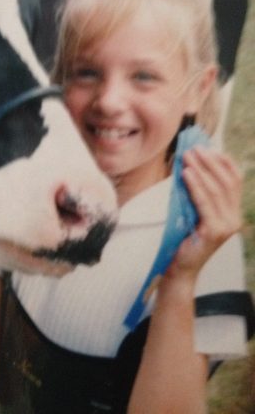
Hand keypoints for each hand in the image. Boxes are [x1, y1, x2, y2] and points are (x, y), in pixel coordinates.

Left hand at [168, 147, 242, 280]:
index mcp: (233, 212)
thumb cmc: (183, 236)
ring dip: (201, 170)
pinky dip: (195, 186)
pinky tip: (186, 173)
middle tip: (194, 148)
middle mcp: (234, 218)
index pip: (235, 181)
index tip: (210, 147)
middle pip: (226, 182)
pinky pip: (204, 203)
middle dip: (210, 162)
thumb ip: (196, 191)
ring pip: (216, 190)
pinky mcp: (215, 232)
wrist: (180, 267)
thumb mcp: (192, 209)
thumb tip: (190, 163)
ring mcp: (227, 226)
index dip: (224, 162)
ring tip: (188, 156)